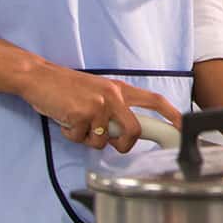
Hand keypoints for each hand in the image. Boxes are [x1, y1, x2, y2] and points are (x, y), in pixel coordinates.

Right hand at [20, 62, 182, 153]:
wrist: (40, 77)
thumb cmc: (68, 87)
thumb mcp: (99, 92)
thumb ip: (115, 109)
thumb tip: (123, 135)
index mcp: (121, 90)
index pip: (155, 102)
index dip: (172, 116)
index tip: (182, 128)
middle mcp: (114, 96)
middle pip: (134, 130)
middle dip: (124, 145)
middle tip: (113, 144)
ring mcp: (99, 105)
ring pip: (103, 140)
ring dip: (87, 139)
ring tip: (77, 122)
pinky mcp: (82, 114)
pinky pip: (81, 139)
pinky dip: (71, 135)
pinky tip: (65, 120)